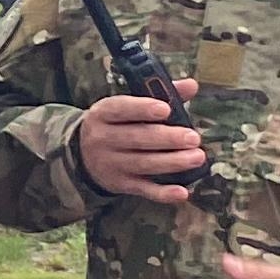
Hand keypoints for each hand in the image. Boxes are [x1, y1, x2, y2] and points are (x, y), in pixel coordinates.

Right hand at [75, 88, 207, 205]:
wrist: (82, 154)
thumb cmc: (116, 124)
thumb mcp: (126, 106)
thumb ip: (159, 94)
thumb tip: (191, 85)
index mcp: (103, 113)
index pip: (121, 109)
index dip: (143, 109)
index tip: (166, 109)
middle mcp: (103, 139)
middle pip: (136, 138)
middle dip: (167, 138)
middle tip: (193, 138)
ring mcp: (111, 164)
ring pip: (143, 164)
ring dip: (172, 162)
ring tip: (197, 157)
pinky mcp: (120, 184)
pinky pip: (143, 189)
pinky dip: (163, 193)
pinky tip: (182, 192)